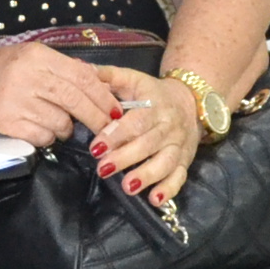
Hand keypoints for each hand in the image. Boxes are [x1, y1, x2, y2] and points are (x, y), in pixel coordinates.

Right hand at [0, 44, 118, 149]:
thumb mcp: (28, 57)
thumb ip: (61, 67)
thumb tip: (99, 82)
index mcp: (37, 55)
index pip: (82, 76)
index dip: (103, 95)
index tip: (116, 109)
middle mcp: (28, 76)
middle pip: (76, 100)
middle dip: (97, 117)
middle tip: (107, 126)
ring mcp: (16, 100)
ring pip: (61, 122)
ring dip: (67, 128)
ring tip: (60, 123)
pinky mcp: (7, 123)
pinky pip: (42, 137)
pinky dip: (48, 137)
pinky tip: (41, 129)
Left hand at [88, 68, 201, 205]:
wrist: (190, 101)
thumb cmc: (152, 93)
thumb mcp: (132, 79)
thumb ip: (107, 76)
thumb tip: (79, 68)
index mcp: (155, 105)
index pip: (136, 121)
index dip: (116, 135)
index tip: (96, 147)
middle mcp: (169, 126)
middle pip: (148, 144)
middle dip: (126, 158)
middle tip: (103, 169)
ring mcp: (178, 146)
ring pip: (166, 162)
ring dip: (147, 176)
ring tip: (127, 187)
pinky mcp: (185, 161)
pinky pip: (179, 177)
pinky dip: (169, 189)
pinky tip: (155, 200)